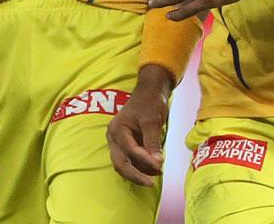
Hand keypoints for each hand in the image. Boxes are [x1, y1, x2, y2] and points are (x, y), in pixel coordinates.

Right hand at [107, 66, 173, 185]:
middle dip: (136, 175)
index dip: (144, 161)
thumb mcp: (152, 121)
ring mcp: (117, 142)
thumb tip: (157, 163)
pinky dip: (139, 167)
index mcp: (117, 129)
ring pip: (123, 164)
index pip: (130, 150)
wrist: (150, 91)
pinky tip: (151, 170)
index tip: (160, 166)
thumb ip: (152, 142)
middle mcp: (113, 137)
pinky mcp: (124, 145)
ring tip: (156, 174)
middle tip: (151, 183)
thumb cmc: (150, 102)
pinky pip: (128, 160)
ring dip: (139, 172)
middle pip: (120, 163)